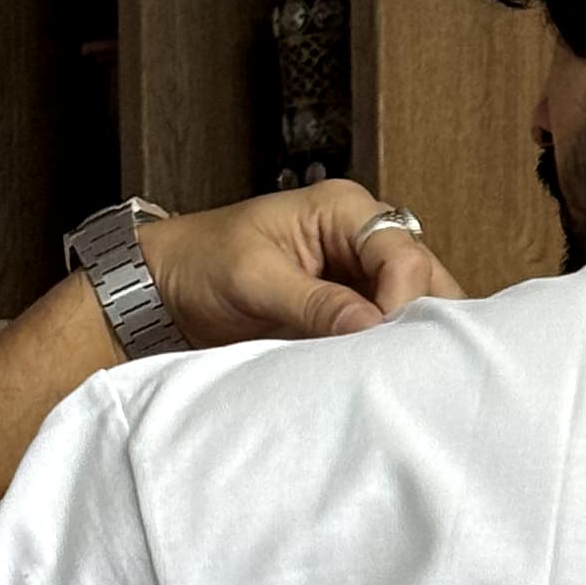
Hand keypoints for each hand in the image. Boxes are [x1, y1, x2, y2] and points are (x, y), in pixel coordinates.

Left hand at [142, 180, 466, 348]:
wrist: (163, 290)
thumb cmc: (198, 263)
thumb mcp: (252, 278)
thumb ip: (315, 302)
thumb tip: (371, 327)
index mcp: (341, 209)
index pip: (402, 253)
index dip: (404, 299)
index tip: (384, 340)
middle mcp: (360, 237)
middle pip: (422, 276)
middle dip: (422, 319)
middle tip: (412, 366)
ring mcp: (357, 275)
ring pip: (413, 306)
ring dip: (408, 339)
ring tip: (401, 375)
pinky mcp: (348, 309)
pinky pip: (385, 330)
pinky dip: (389, 352)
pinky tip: (385, 375)